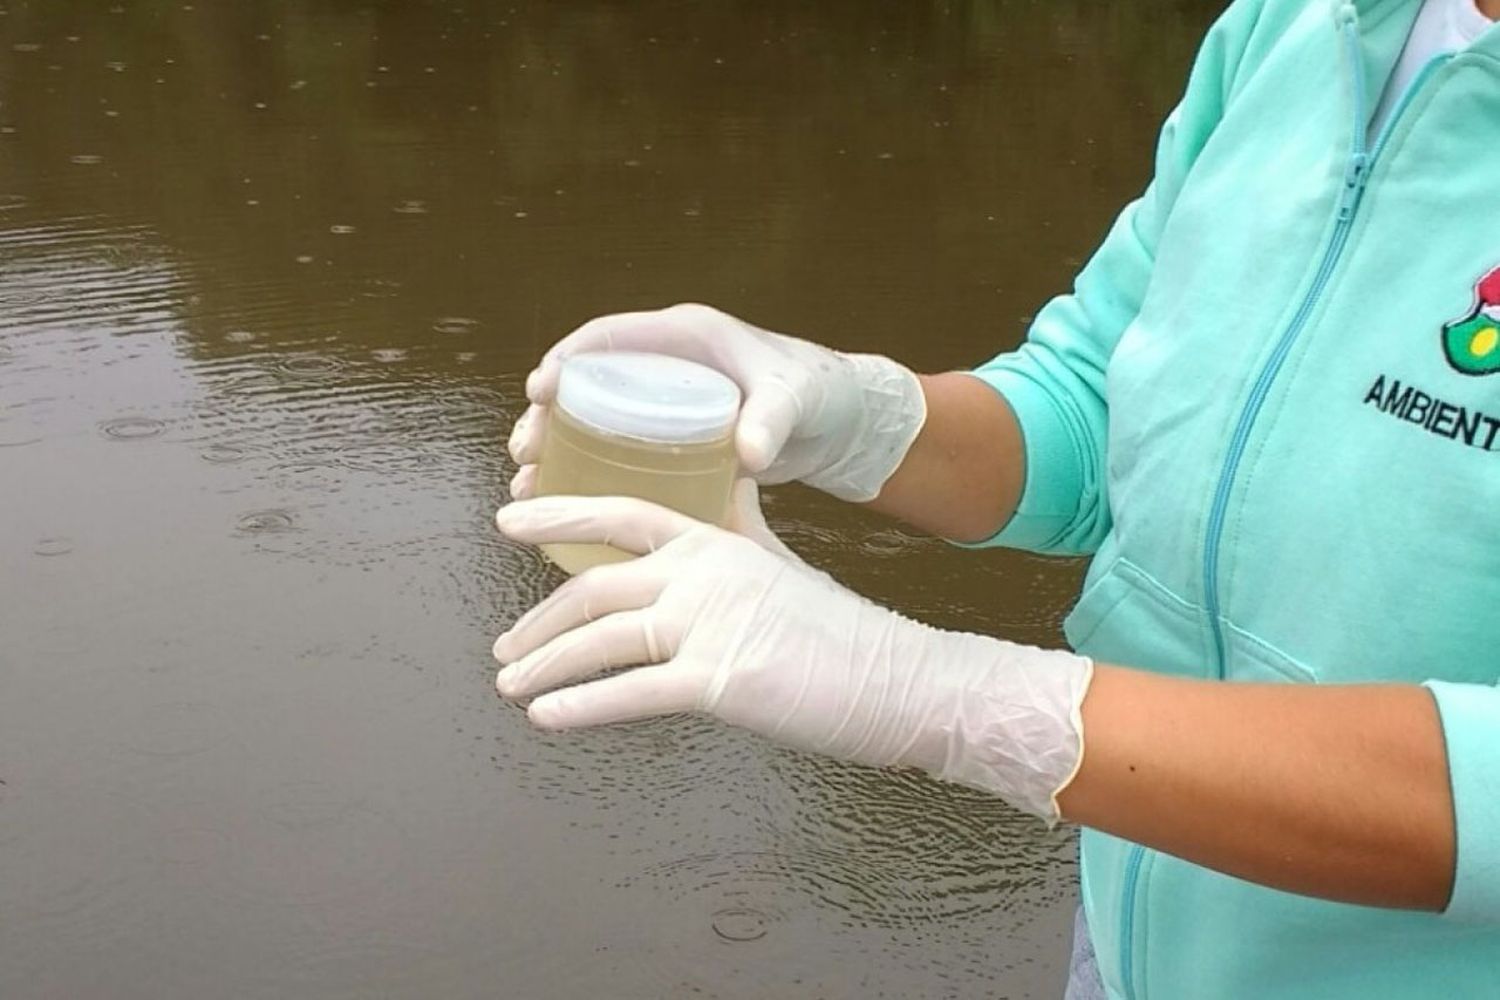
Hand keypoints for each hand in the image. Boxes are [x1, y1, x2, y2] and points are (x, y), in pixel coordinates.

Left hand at [492, 488, 1093, 821]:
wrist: (900, 678)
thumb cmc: (838, 632)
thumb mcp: (778, 563)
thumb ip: (738, 529)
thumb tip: (725, 492)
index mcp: (716, 541)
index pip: (623, 514)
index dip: (561, 514)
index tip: (508, 520)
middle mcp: (705, 573)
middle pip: (596, 587)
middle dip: (539, 621)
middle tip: (505, 646)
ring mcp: (711, 624)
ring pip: (601, 640)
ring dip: (545, 665)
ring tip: (510, 687)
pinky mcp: (721, 680)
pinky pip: (631, 694)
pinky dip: (581, 706)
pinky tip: (547, 718)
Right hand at [507, 303, 926, 502]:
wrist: (840, 421)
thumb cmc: (817, 392)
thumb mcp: (794, 400)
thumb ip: (773, 420)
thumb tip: (749, 453)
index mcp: (685, 336)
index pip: (609, 337)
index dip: (567, 360)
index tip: (539, 390)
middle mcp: (666, 364)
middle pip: (587, 383)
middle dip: (547, 416)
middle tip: (525, 452)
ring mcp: (665, 402)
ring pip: (593, 421)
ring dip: (558, 449)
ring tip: (529, 483)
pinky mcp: (672, 437)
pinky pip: (617, 449)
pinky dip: (589, 473)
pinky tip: (567, 505)